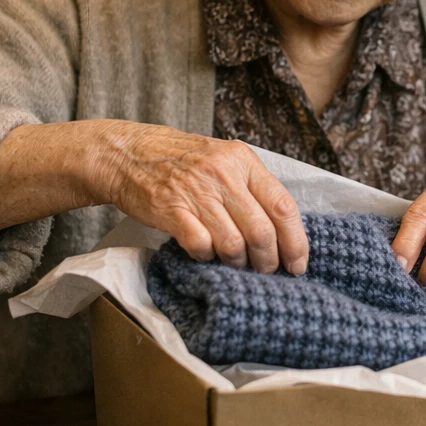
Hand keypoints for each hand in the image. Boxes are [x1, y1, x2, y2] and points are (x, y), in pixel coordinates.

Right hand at [94, 121, 307, 272]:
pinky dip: (207, 257)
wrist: (128, 153)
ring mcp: (196, 191)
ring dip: (239, 263)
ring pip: (234, 243)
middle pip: (262, 231)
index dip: (295, 241)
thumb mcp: (224, 159)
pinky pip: (201, 245)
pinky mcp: (170, 209)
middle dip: (269, 261)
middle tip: (267, 272)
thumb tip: (284, 230)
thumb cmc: (183, 160)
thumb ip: (253, 187)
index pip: (283, 206)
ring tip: (237, 265)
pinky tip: (206, 254)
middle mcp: (223, 174)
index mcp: (244, 161)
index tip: (298, 264)